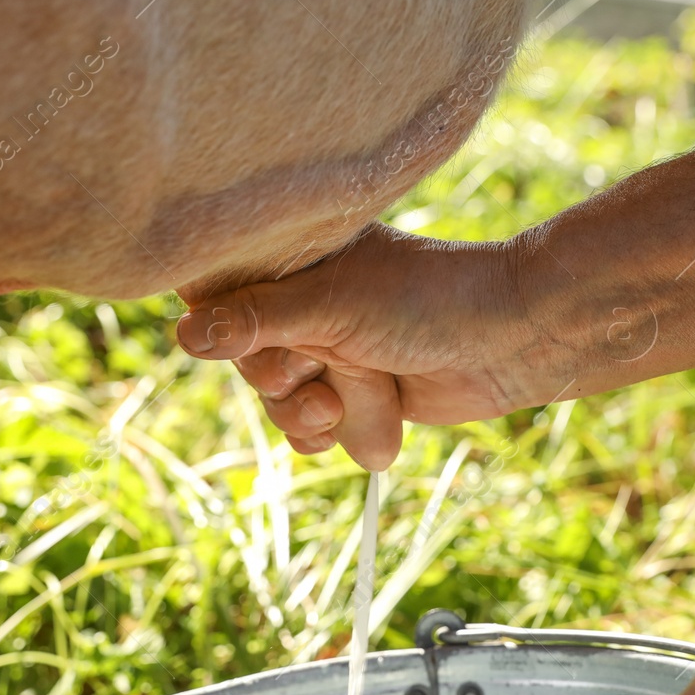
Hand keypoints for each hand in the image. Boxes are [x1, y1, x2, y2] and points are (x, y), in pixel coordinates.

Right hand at [175, 224, 563, 469]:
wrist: (511, 339)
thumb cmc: (429, 298)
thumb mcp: (331, 305)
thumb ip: (256, 320)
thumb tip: (183, 335)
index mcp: (290, 259)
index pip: (219, 300)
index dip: (228, 331)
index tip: (262, 336)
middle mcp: (304, 303)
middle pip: (246, 363)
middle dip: (282, 380)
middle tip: (318, 370)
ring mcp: (331, 350)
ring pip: (280, 405)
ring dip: (313, 414)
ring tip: (350, 400)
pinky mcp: (356, 393)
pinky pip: (314, 432)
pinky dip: (335, 435)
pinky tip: (358, 425)